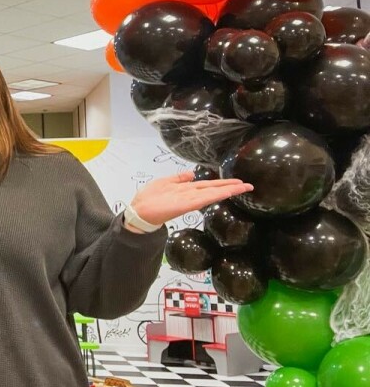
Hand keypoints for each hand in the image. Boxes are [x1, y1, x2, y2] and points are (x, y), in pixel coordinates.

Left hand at [131, 172, 253, 225]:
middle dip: (230, 187)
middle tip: (248, 184)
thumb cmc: (149, 198)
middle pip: (213, 189)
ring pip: (211, 193)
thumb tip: (192, 174)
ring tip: (242, 187)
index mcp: (186, 190)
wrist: (138, 212)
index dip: (223, 183)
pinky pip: (201, 199)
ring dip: (227, 190)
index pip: (208, 185)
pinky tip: (225, 193)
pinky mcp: (184, 205)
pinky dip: (213, 195)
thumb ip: (178, 179)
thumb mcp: (164, 183)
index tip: (238, 181)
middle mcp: (190, 195)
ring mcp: (188, 200)